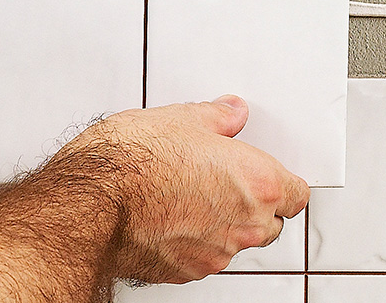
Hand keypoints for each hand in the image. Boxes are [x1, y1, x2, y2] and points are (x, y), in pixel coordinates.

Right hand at [0, 96, 310, 302]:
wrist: (88, 205)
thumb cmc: (131, 162)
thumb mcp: (179, 119)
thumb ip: (216, 118)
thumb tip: (231, 114)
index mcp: (256, 182)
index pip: (297, 193)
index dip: (283, 181)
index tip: (267, 172)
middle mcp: (245, 224)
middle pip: (271, 222)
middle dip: (254, 204)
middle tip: (222, 180)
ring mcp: (216, 253)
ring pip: (235, 241)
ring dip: (222, 224)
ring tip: (187, 197)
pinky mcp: (185, 272)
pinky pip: (203, 257)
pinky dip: (192, 242)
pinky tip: (167, 218)